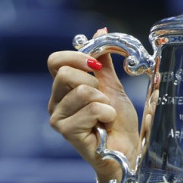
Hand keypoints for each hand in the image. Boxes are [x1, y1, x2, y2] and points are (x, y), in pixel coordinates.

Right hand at [47, 28, 140, 182]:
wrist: (127, 150)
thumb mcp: (113, 86)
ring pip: (83, 91)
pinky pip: (91, 109)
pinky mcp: (67, 132)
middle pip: (66, 73)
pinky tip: (106, 126)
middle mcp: (55, 102)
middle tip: (103, 99)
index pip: (55, 61)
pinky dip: (107, 114)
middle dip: (94, 82)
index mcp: (63, 89)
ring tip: (106, 116)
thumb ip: (103, 62)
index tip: (96, 65)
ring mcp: (58, 118)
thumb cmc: (118, 123)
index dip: (77, 57)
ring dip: (104, 102)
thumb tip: (100, 32)